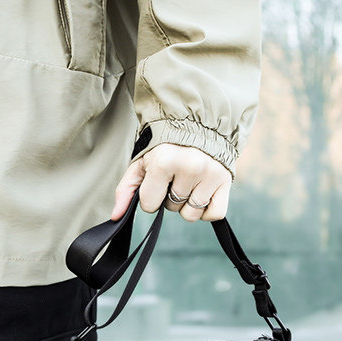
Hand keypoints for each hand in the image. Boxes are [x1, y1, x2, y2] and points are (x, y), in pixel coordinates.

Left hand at [112, 143, 231, 222]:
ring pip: (192, 214)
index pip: (150, 205)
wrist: (198, 123)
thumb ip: (126, 189)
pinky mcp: (226, 180)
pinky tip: (202, 193)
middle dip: (170, 196)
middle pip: (172, 208)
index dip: (150, 196)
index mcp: (164, 161)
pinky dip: (207, 210)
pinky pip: (215, 213)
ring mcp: (210, 174)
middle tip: (175, 175)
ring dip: (187, 204)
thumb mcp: (142, 162)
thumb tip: (116, 217)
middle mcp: (189, 167)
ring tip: (188, 182)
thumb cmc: (165, 146)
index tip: (156, 180)